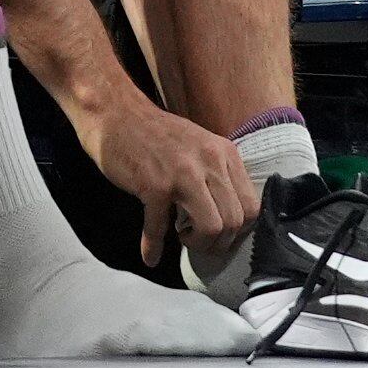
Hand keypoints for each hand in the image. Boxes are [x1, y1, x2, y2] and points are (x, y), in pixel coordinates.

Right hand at [75, 85, 257, 268]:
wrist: (115, 113)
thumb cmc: (155, 134)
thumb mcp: (199, 146)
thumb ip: (216, 174)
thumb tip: (228, 215)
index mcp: (224, 153)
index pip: (252, 206)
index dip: (238, 229)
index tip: (219, 233)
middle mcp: (209, 161)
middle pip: (235, 221)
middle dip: (219, 242)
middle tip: (199, 240)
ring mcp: (182, 173)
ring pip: (213, 227)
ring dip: (199, 245)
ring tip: (182, 238)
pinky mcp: (154, 185)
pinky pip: (160, 228)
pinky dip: (154, 246)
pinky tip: (150, 254)